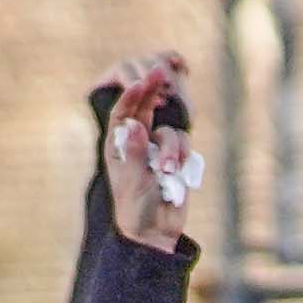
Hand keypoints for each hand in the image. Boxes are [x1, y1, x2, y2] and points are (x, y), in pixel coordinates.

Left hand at [89, 50, 199, 250]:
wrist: (156, 231)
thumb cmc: (135, 208)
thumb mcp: (132, 180)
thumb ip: (135, 152)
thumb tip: (135, 124)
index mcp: (117, 146)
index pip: (122, 114)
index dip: (132, 96)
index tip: (142, 81)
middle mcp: (137, 143)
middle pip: (144, 109)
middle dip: (152, 92)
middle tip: (161, 70)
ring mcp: (157, 150)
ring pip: (170, 133)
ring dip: (172, 150)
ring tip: (169, 171)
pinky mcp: (177, 159)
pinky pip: (184, 146)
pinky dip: (183, 158)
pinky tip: (178, 175)